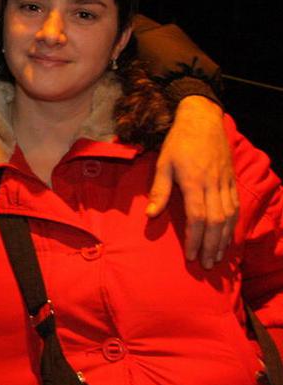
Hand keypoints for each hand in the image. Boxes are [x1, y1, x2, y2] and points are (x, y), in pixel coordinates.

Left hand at [146, 96, 238, 267]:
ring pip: (229, 216)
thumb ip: (159, 191)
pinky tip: (228, 236)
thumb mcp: (162, 163)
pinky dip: (233, 224)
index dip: (196, 239)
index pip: (197, 217)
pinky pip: (236, 206)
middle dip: (212, 246)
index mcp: (194, 182)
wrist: (202, 120)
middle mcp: (213, 185)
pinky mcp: (232, 179)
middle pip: (216, 222)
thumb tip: (150, 215)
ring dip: (224, 239)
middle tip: (207, 264)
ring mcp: (225, 182)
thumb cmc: (178, 142)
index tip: (192, 256)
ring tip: (218, 257)